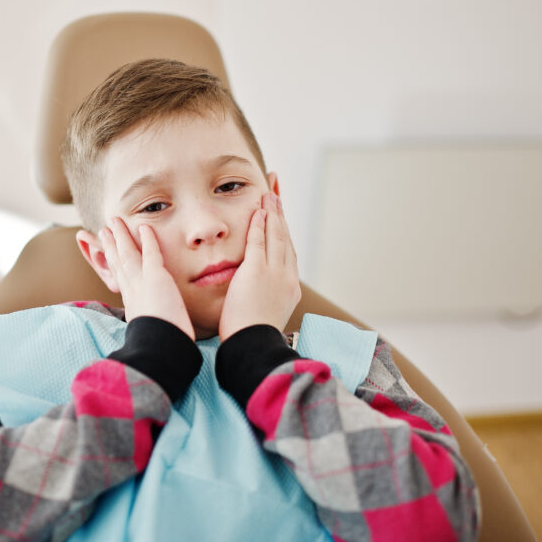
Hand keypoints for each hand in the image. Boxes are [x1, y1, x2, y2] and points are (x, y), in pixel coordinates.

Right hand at [99, 218, 194, 339]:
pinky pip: (150, 253)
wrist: (160, 349)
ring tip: (113, 222)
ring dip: (120, 237)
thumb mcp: (150, 333)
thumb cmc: (160, 345)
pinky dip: (147, 239)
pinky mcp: (155, 279)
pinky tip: (144, 227)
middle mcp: (132, 292)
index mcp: (131, 304)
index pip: (118, 279)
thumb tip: (151, 332)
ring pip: (127, 254)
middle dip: (108, 246)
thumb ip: (150, 325)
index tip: (103, 254)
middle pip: (117, 264)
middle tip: (102, 231)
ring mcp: (142, 284)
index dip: (110, 264)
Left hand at [218, 193, 301, 341]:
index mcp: (290, 288)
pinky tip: (258, 210)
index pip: (287, 252)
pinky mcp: (257, 272)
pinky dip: (260, 224)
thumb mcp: (265, 313)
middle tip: (276, 193)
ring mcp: (274, 274)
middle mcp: (287, 278)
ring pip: (276, 237)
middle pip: (285, 239)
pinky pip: (259, 242)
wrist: (252, 347)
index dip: (283, 231)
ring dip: (272, 213)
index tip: (279, 216)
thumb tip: (255, 292)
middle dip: (280, 214)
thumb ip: (263, 297)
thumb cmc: (251, 337)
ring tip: (269, 194)